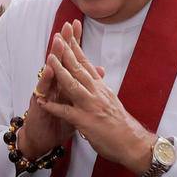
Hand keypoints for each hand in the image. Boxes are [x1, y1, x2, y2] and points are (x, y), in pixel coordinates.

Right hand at [14, 23, 80, 160]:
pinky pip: (42, 91)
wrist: (41, 140)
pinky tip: (49, 69)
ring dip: (54, 56)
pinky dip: (46, 81)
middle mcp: (53, 85)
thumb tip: (100, 70)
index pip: (70, 59)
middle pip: (59, 60)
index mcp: (64, 83)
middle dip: (64, 43)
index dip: (74, 42)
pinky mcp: (38, 105)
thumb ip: (85, 85)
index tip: (78, 25)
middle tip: (67, 25)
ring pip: (49, 72)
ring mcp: (44, 93)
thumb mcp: (76, 103)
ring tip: (58, 40)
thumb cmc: (58, 122)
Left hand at [35, 20, 152, 172]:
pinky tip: (43, 101)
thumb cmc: (121, 124)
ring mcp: (91, 106)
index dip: (76, 47)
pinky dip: (54, 106)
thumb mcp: (111, 100)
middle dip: (67, 51)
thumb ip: (101, 87)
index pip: (86, 63)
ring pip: (73, 85)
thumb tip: (99, 73)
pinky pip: (67, 113)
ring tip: (49, 58)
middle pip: (79, 68)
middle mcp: (96, 93)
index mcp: (100, 87)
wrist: (133, 143)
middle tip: (57, 36)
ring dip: (60, 71)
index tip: (68, 33)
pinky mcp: (86, 122)